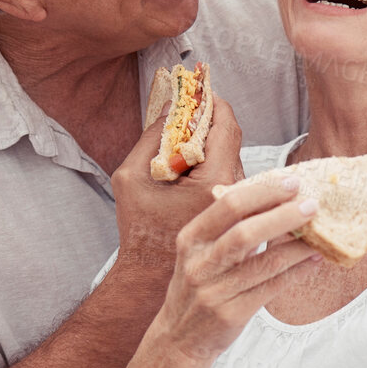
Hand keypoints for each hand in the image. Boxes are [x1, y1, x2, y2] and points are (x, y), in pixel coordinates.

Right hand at [111, 94, 244, 280]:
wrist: (150, 276)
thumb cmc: (138, 229)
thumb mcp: (131, 177)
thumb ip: (151, 137)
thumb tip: (171, 106)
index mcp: (210, 181)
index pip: (227, 127)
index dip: (216, 103)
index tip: (203, 92)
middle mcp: (231, 192)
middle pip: (233, 142)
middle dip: (215, 122)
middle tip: (193, 111)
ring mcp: (235, 205)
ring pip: (234, 160)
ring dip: (218, 144)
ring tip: (192, 138)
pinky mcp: (234, 214)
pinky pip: (233, 180)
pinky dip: (216, 165)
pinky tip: (196, 167)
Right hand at [153, 175, 319, 366]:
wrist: (180, 336)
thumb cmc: (200, 286)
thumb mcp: (202, 252)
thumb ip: (231, 227)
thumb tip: (276, 198)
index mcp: (192, 238)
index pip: (228, 206)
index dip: (263, 192)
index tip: (291, 183)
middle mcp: (200, 263)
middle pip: (245, 232)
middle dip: (283, 215)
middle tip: (311, 205)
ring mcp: (214, 291)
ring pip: (265, 263)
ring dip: (298, 246)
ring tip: (320, 235)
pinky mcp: (231, 314)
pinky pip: (272, 288)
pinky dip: (297, 272)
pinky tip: (313, 261)